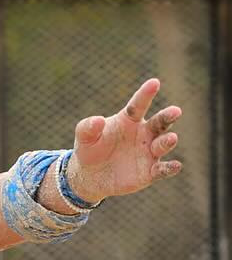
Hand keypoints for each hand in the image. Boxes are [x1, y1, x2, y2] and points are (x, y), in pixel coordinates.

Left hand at [69, 78, 182, 202]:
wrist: (90, 177)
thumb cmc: (89, 149)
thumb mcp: (84, 138)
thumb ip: (88, 127)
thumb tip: (98, 120)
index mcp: (128, 121)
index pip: (138, 105)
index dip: (146, 94)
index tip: (154, 82)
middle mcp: (143, 134)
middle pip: (159, 123)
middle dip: (167, 116)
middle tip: (175, 111)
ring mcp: (149, 152)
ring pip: (163, 144)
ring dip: (167, 141)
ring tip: (170, 138)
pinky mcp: (150, 172)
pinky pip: (163, 169)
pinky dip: (170, 168)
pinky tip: (175, 165)